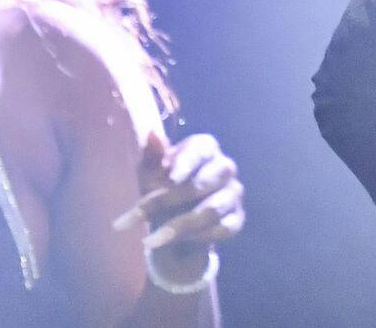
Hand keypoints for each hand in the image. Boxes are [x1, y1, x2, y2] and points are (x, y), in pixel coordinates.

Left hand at [114, 131, 245, 284]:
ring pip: (213, 209)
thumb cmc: (160, 192)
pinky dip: (198, 238)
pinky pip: (223, 229)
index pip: (202, 148)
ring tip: (149, 240)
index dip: (188, 162)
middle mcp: (224, 168)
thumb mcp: (149, 175)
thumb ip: (152, 156)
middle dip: (172, 199)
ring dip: (179, 226)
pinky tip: (179, 242)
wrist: (171, 231)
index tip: (170, 178)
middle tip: (138, 216)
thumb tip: (152, 133)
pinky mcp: (237, 218)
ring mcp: (233, 194)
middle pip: (206, 181)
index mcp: (204, 149)